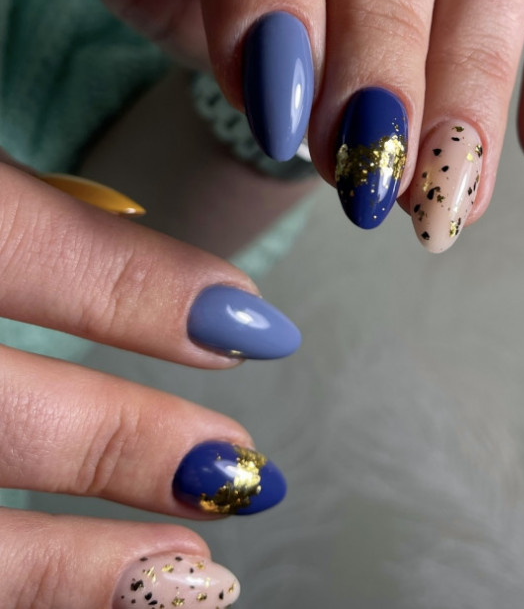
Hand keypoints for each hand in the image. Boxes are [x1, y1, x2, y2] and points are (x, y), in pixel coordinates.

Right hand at [0, 162, 300, 606]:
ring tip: (195, 578)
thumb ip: (20, 195)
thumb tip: (119, 208)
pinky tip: (129, 594)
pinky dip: (35, 583)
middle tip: (240, 468)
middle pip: (2, 415)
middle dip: (126, 447)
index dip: (143, 290)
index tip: (257, 324)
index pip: (22, 242)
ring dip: (79, 567)